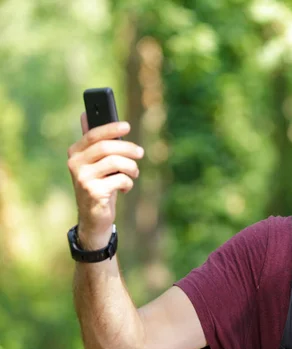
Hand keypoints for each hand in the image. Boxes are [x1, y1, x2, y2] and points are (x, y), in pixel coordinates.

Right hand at [67, 113, 143, 247]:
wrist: (93, 217)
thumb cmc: (99, 185)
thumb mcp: (96, 163)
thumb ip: (94, 142)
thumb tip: (85, 114)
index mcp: (75, 153)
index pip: (93, 135)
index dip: (111, 128)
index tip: (127, 125)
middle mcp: (75, 164)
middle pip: (106, 147)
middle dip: (128, 148)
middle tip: (140, 152)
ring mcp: (83, 178)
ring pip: (115, 162)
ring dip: (131, 167)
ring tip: (134, 173)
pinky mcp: (93, 192)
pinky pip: (120, 179)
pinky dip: (128, 183)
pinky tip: (125, 188)